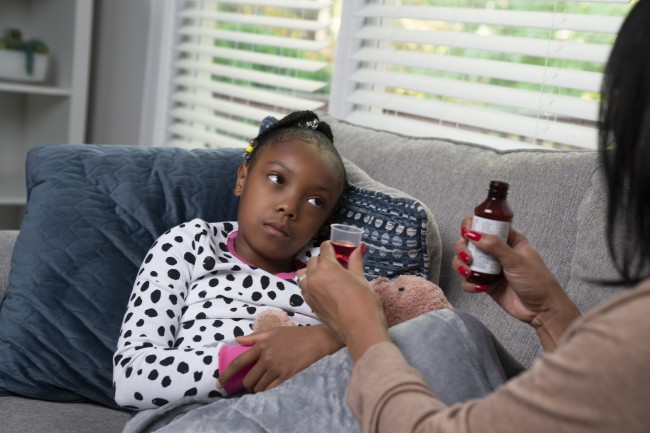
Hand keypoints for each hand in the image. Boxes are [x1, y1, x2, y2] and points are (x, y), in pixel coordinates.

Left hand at [218, 324, 341, 392]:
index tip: (219, 383)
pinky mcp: (286, 375)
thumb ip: (254, 336)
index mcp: (261, 346)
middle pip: (248, 379)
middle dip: (246, 384)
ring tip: (261, 384)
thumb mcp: (273, 331)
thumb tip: (237, 339)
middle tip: (250, 383)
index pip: (238, 362)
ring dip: (257, 388)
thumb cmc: (294, 335)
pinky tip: (268, 386)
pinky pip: (270, 388)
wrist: (314, 340)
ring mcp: (276, 367)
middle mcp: (266, 357)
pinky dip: (267, 390)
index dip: (226, 374)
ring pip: (258, 386)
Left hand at [299, 241, 389, 360]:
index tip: (338, 248)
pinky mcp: (309, 303)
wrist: (359, 329)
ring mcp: (308, 291)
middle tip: (336, 264)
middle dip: (323, 259)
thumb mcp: (361, 278)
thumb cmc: (364, 301)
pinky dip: (311, 283)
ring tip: (326, 276)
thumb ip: (355, 262)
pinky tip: (323, 288)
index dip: (332, 246)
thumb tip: (356, 249)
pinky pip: (304, 287)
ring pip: (305, 273)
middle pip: (313, 260)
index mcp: (327, 267)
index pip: (325, 249)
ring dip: (313, 271)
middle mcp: (313, 277)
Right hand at [452, 215, 579, 349]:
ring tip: (469, 274)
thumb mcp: (517, 261)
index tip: (467, 234)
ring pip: (464, 260)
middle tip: (468, 258)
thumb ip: (495, 246)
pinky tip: (480, 288)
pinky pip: (468, 280)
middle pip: (469, 242)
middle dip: (463, 249)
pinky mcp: (485, 283)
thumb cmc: (537, 282)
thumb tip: (474, 235)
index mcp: (507, 239)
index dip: (472, 226)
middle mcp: (496, 251)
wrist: (541, 310)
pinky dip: (469, 284)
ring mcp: (489, 267)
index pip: (485, 225)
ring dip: (461, 266)